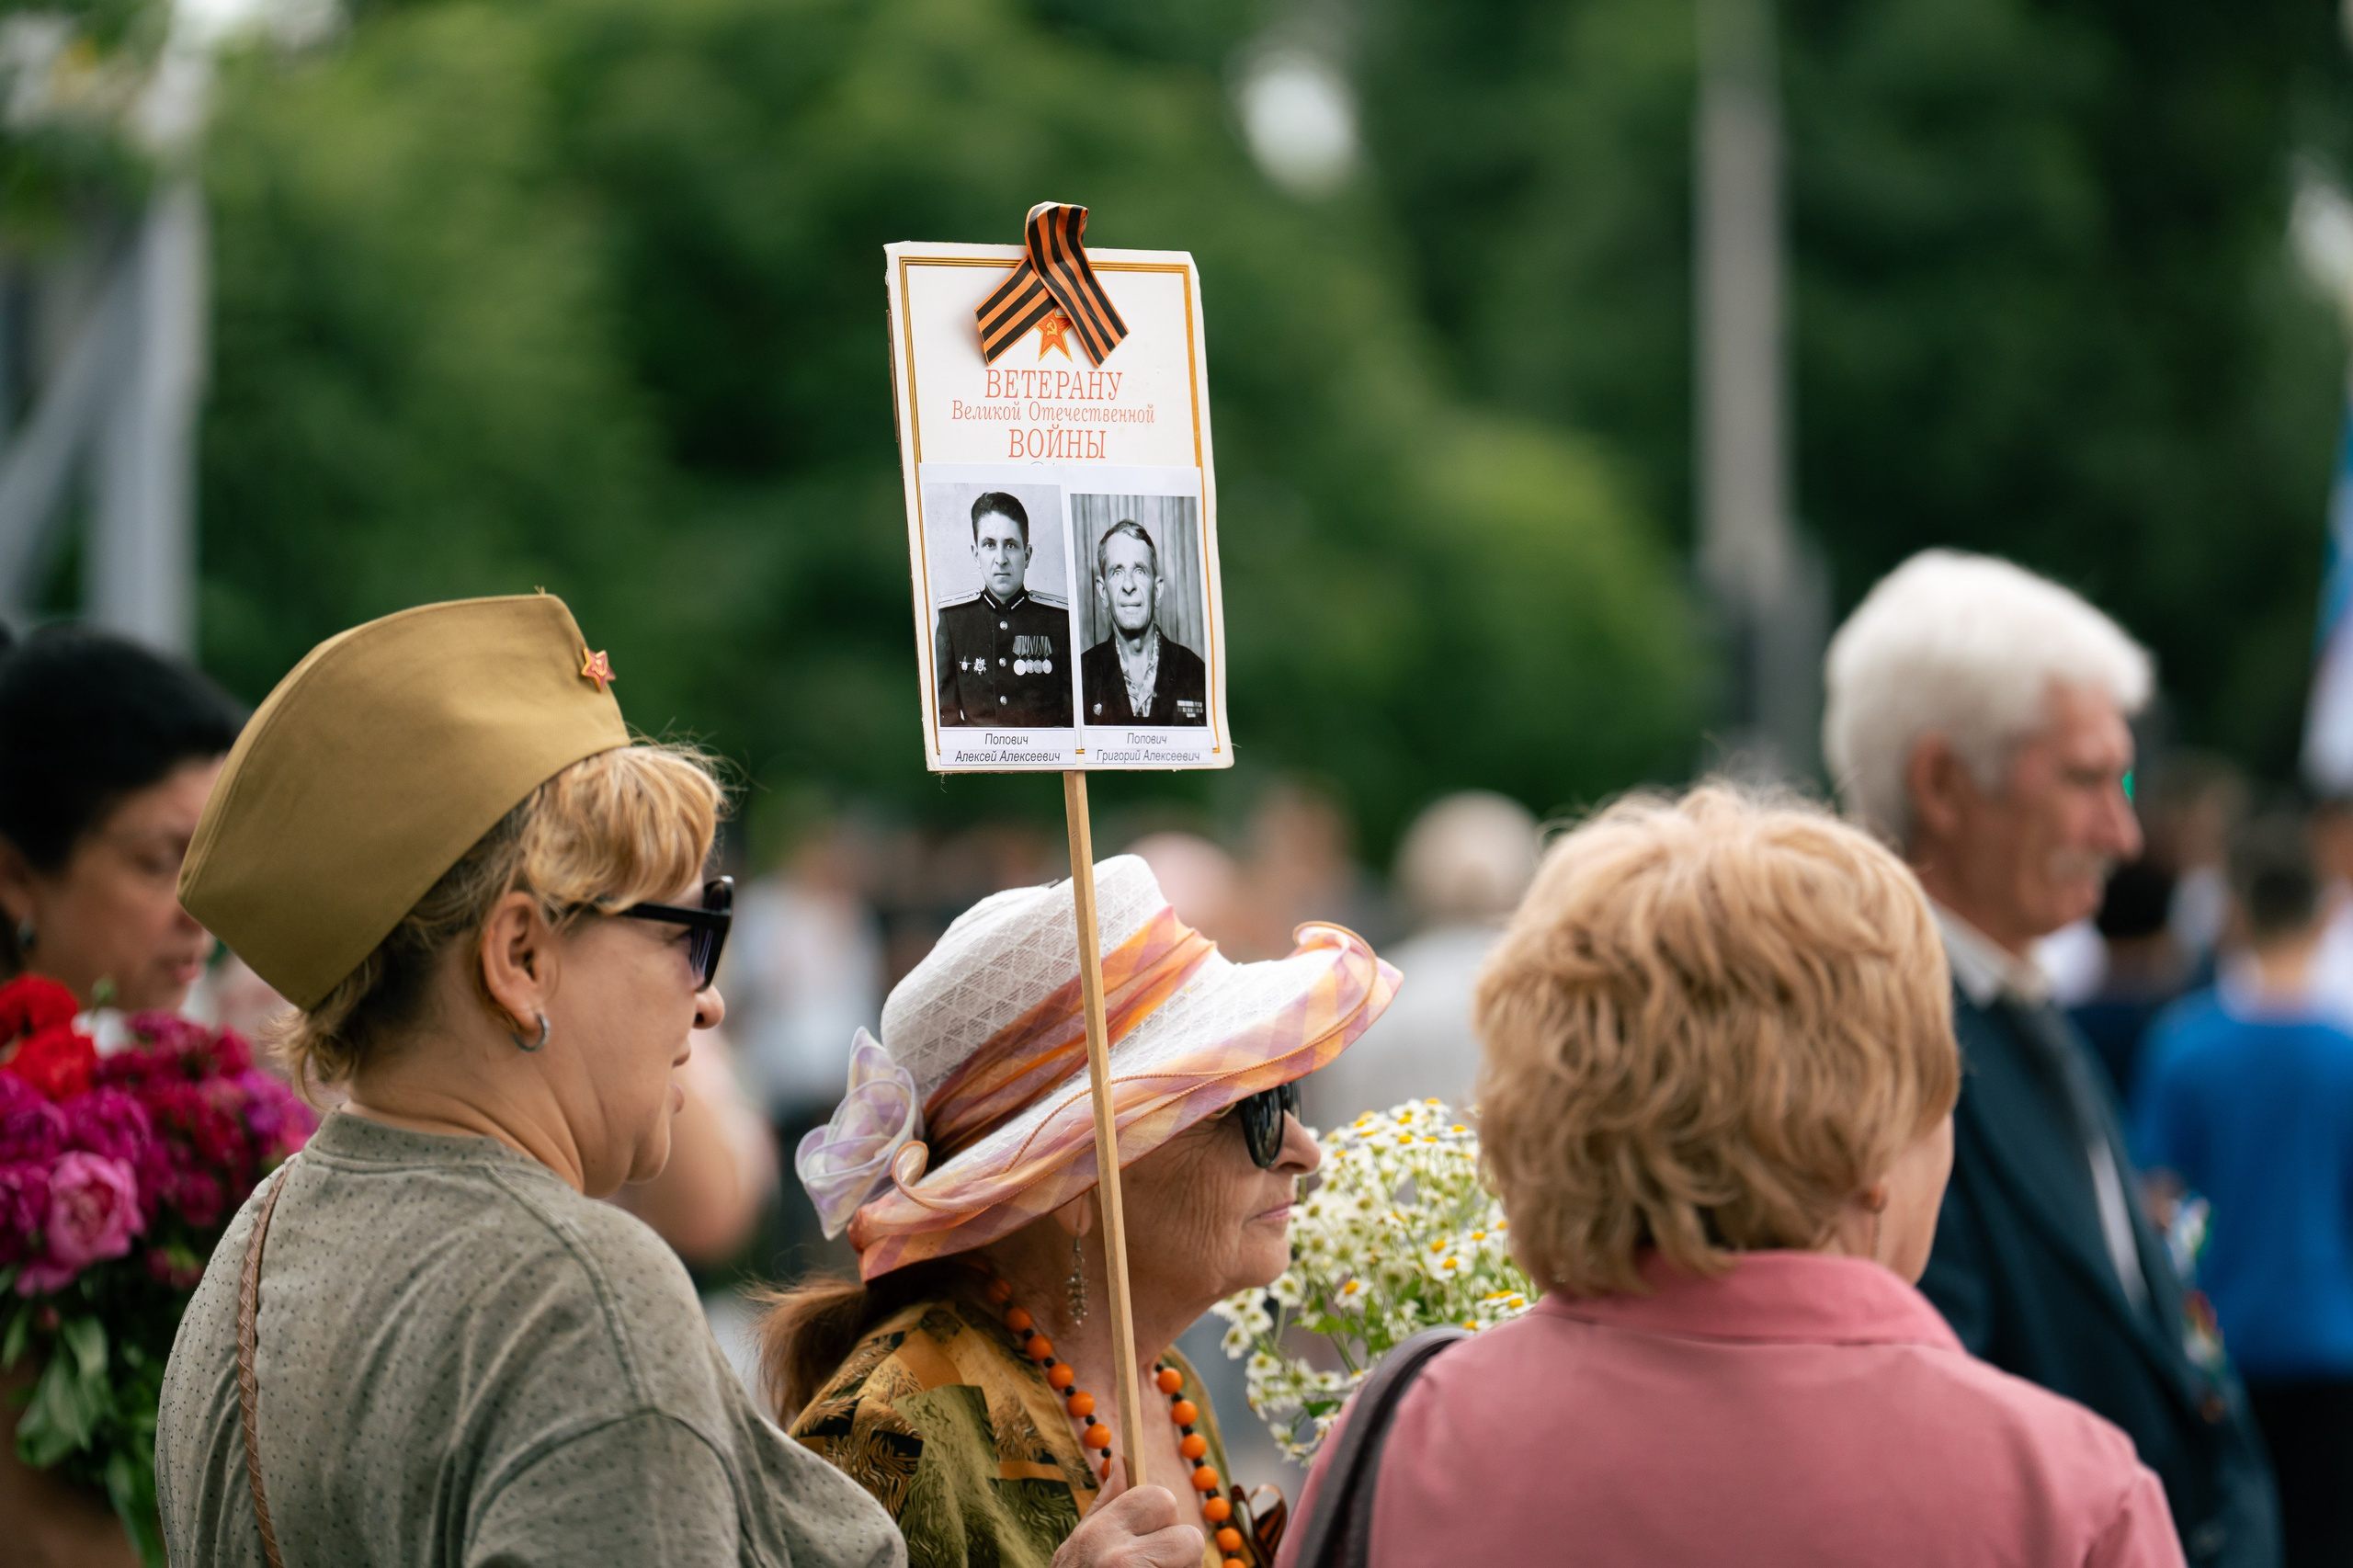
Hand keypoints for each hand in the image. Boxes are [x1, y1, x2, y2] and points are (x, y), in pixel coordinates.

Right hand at [1050, 1458, 1204, 1567]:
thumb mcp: (1079, 1547)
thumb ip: (1106, 1506)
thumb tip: (1122, 1462)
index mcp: (1098, 1534)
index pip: (1159, 1498)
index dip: (1162, 1517)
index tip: (1151, 1536)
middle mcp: (1117, 1560)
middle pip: (1190, 1537)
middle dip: (1181, 1553)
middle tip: (1155, 1566)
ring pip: (1195, 1567)